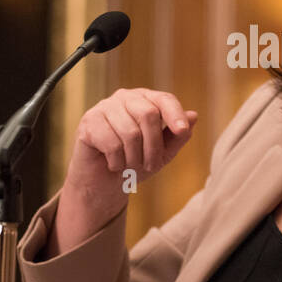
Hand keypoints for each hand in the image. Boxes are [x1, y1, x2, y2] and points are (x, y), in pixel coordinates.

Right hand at [62, 87, 197, 218]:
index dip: (175, 114)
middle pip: (148, 114)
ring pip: (130, 132)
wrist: (105, 184)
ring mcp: (104, 108)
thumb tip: (193, 115)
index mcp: (145, 100)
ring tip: (130, 165)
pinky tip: (113, 164)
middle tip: (151, 165)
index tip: (182, 130)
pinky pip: (111, 143)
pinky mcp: (88, 123)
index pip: (164, 99)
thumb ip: (178, 136)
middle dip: (153, 146)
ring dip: (134, 157)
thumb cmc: (135, 163)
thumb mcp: (163, 153)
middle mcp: (124, 98)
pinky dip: (117, 161)